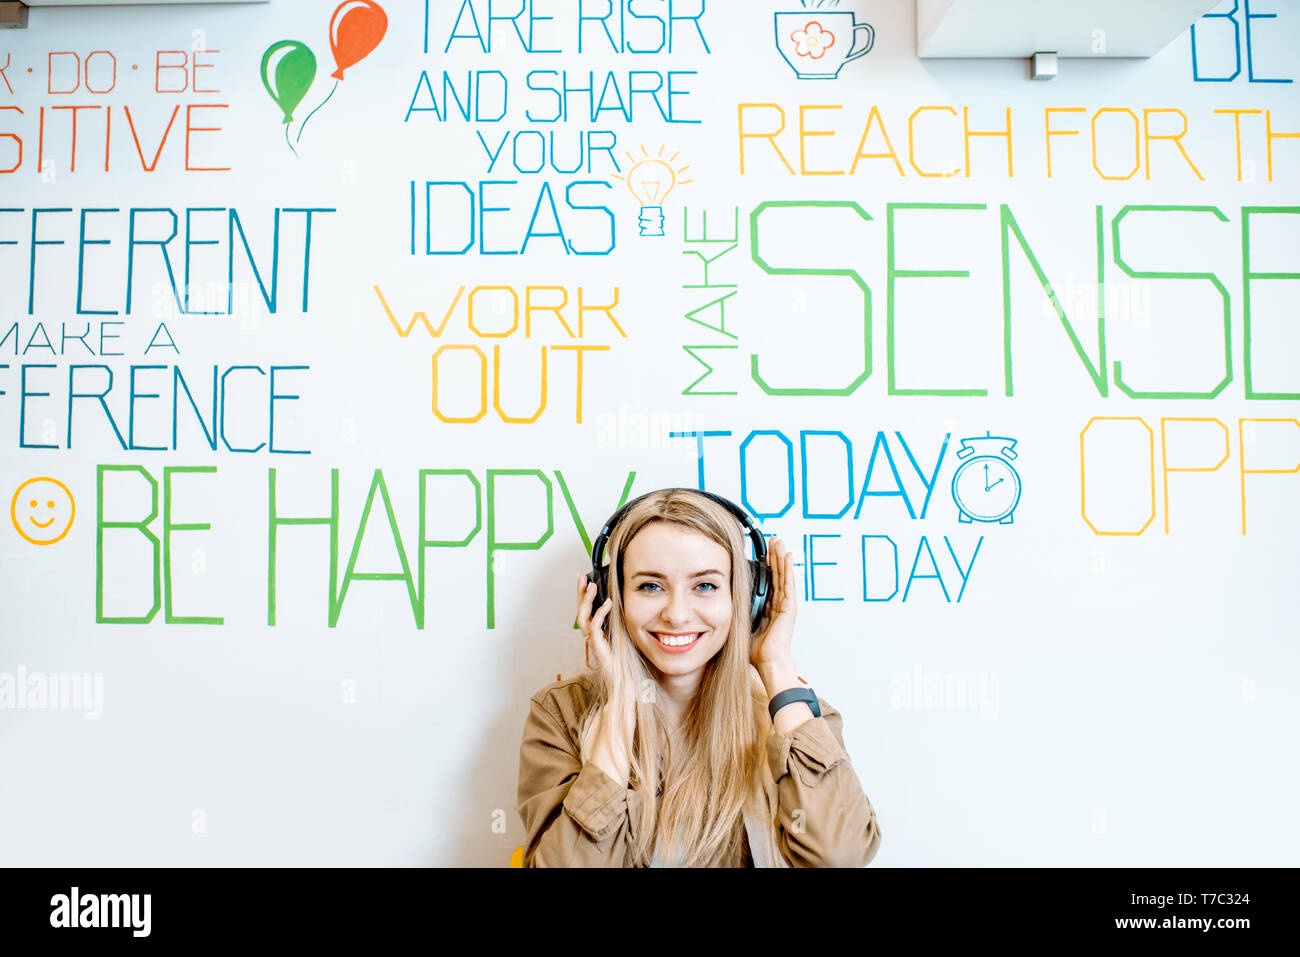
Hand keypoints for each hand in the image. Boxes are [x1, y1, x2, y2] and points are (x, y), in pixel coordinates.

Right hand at [575, 573, 634, 741]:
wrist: (634, 697)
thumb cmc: (638, 673)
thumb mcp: (638, 644)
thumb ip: (637, 628)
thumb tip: (649, 610)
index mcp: (604, 638)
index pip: (590, 613)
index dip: (588, 597)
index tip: (589, 580)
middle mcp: (598, 642)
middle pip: (582, 613)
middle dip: (581, 595)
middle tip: (582, 577)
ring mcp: (598, 647)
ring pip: (584, 620)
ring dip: (587, 601)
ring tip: (591, 586)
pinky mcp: (602, 654)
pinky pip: (596, 631)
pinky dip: (600, 615)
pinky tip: (608, 604)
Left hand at [750, 537, 796, 669]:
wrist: (767, 661)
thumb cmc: (757, 651)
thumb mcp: (744, 625)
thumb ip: (740, 614)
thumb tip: (725, 606)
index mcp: (770, 608)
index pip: (769, 581)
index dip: (767, 566)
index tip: (764, 553)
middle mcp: (779, 604)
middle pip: (777, 574)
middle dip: (775, 557)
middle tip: (774, 540)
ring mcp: (786, 605)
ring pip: (783, 575)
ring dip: (781, 558)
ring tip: (780, 542)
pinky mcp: (789, 607)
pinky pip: (788, 583)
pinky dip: (788, 569)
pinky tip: (786, 556)